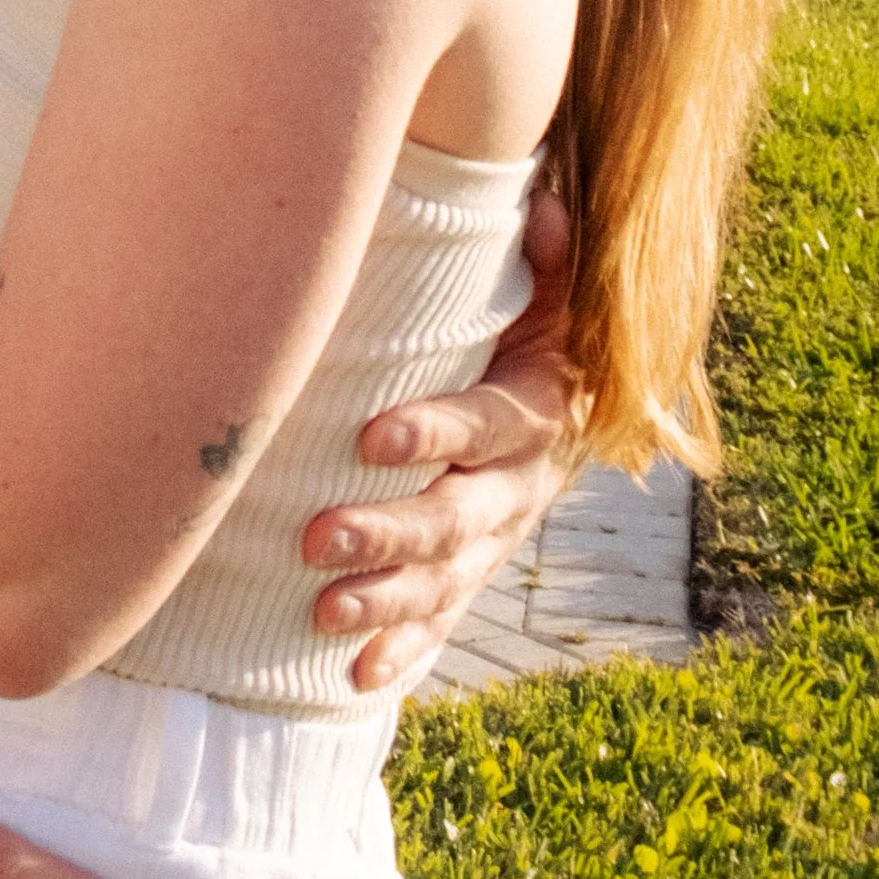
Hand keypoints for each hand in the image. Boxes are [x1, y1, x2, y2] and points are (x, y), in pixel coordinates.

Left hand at [299, 187, 582, 691]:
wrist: (563, 402)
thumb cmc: (530, 327)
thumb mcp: (547, 285)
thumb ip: (543, 251)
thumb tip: (534, 201)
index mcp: (539, 410)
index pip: (488, 424)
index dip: (436, 432)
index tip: (369, 436)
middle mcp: (520, 486)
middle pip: (457, 518)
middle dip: (389, 533)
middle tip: (315, 540)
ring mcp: (497, 539)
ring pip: (445, 581)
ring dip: (385, 601)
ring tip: (321, 613)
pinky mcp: (472, 573)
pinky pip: (443, 622)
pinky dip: (403, 650)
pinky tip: (356, 677)